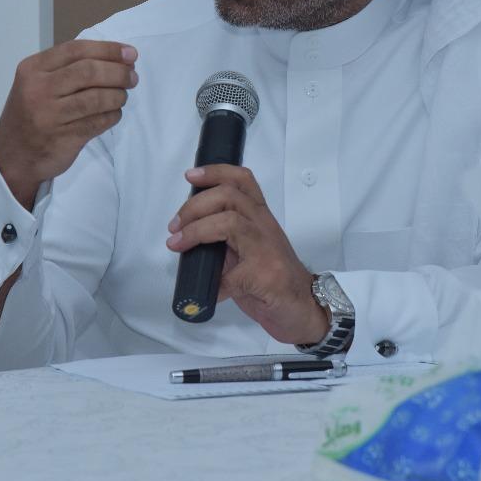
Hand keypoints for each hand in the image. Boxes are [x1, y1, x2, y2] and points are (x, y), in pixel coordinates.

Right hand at [0, 40, 137, 208]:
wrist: (12, 156)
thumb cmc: (31, 113)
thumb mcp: (37, 82)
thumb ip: (69, 68)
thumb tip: (119, 58)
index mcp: (33, 69)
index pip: (76, 50)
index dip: (108, 49)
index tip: (130, 53)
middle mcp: (39, 89)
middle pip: (89, 72)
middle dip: (118, 72)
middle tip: (132, 77)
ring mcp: (50, 116)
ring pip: (96, 98)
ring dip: (118, 95)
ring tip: (122, 96)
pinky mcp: (63, 139)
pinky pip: (98, 122)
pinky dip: (112, 116)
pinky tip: (113, 114)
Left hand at [165, 165, 328, 345]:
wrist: (304, 308)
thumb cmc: (273, 278)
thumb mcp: (247, 249)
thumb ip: (223, 238)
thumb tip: (186, 237)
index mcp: (259, 217)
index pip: (242, 181)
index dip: (215, 172)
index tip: (191, 176)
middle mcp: (264, 227)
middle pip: (229, 196)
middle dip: (194, 206)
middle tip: (175, 226)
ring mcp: (267, 250)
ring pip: (230, 222)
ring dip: (197, 231)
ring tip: (179, 244)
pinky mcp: (266, 276)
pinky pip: (232, 275)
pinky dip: (214, 284)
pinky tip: (210, 293)